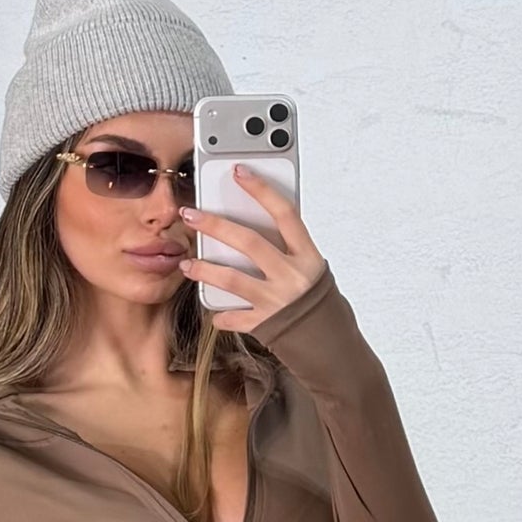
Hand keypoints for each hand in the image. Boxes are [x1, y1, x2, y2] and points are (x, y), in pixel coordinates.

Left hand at [178, 164, 327, 333]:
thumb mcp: (314, 271)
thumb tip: (260, 227)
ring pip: (232, 279)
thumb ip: (290, 252)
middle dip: (215, 226)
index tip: (239, 172)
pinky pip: (235, 318)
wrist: (335, 349)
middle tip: (190, 215)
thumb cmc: (324, 307)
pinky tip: (215, 312)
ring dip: (204, 270)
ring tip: (187, 264)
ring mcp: (277, 302)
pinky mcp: (266, 326)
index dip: (261, 190)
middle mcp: (292, 277)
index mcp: (308, 257)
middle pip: (248, 242)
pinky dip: (222, 316)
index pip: (284, 213)